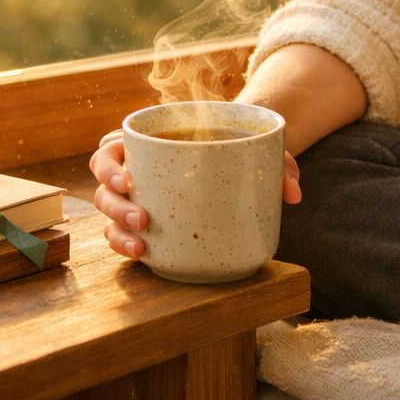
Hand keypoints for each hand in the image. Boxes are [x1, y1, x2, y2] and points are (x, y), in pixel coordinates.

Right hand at [88, 129, 303, 260]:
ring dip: (119, 232)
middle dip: (116, 206)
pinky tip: (144, 256)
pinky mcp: (144, 226)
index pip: (109, 151)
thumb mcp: (256, 145)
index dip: (109, 167)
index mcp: (146, 143)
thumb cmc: (235, 144)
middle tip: (143, 218)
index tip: (128, 179)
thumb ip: (279, 162)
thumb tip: (294, 194)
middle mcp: (134, 173)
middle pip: (105, 189)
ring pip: (109, 217)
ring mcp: (136, 201)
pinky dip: (127, 247)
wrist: (236, 157)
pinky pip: (123, 238)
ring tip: (141, 245)